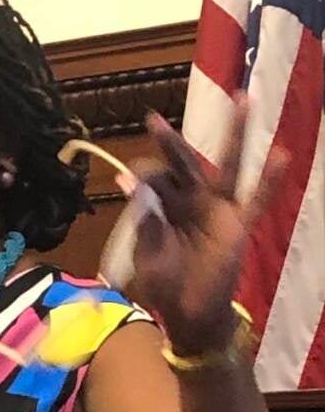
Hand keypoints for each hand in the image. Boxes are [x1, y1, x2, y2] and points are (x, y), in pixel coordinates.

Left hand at [131, 95, 287, 354]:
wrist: (188, 312)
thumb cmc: (164, 285)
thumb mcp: (148, 257)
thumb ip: (146, 224)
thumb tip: (130, 185)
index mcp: (162, 209)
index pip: (152, 182)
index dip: (142, 178)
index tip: (131, 177)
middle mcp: (190, 202)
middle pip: (183, 164)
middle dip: (170, 143)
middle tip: (154, 120)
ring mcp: (216, 210)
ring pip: (227, 166)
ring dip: (235, 133)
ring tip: (242, 99)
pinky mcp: (238, 225)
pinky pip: (256, 200)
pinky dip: (270, 179)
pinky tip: (282, 154)